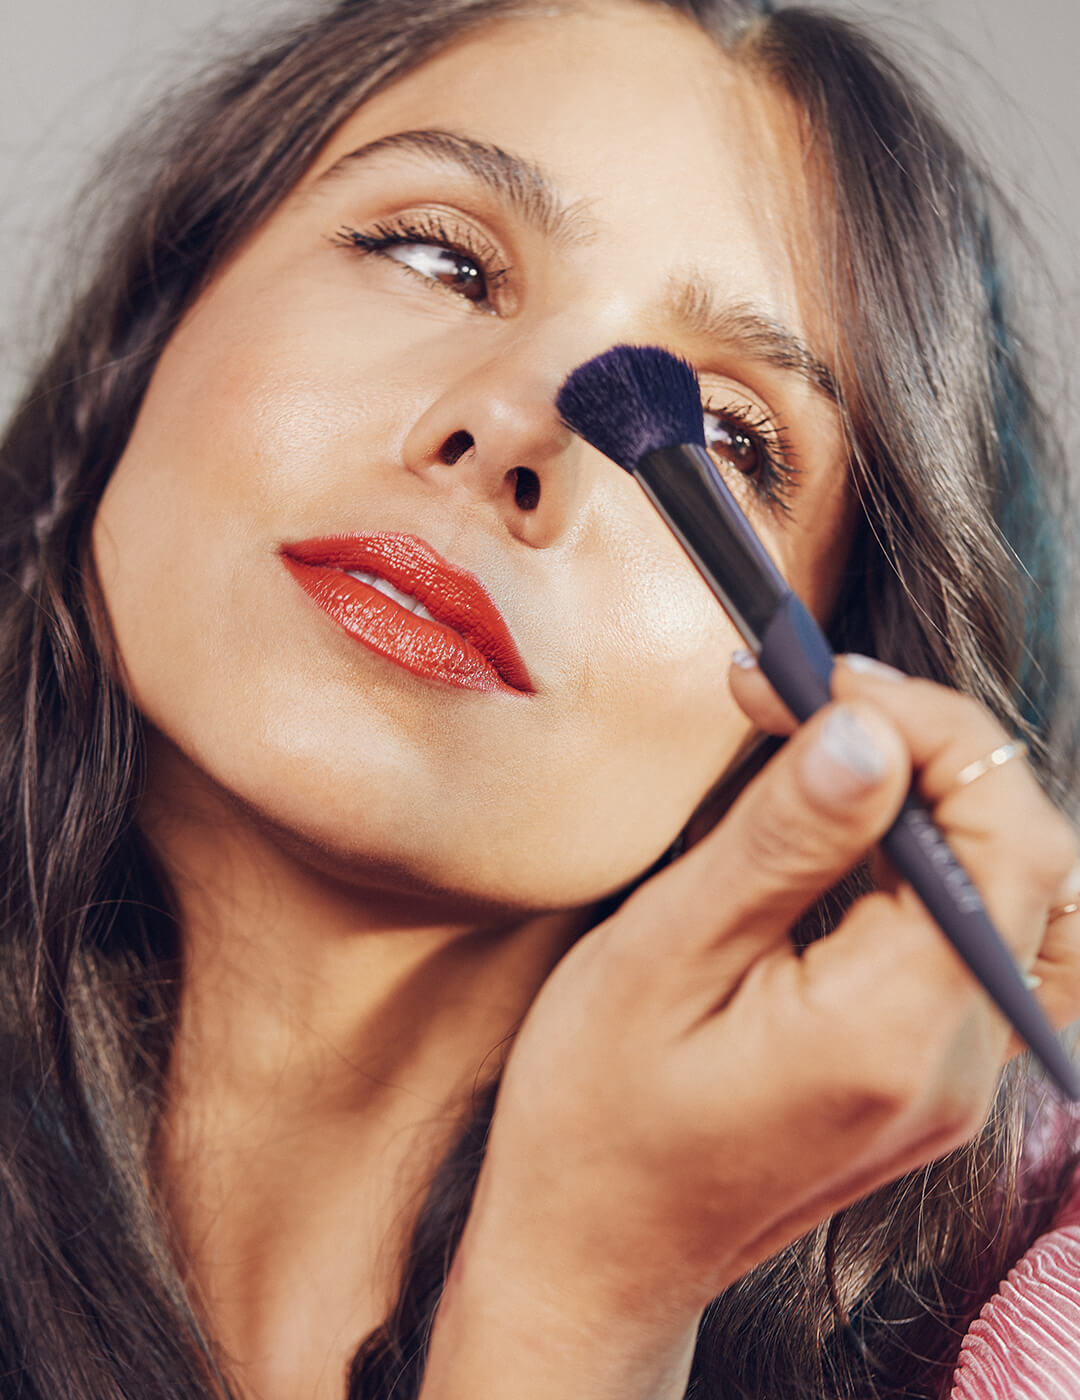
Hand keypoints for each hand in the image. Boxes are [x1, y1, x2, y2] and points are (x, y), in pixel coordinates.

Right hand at [425, 658, 1079, 1396]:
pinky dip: (932, 866)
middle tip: (814, 706)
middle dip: (932, 753)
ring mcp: (956, 1082)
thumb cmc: (596, 1112)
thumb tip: (870, 731)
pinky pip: (978, 944)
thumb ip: (781, 842)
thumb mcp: (663, 956)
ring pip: (1022, 898)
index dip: (933, 730)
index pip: (1006, 837)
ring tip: (838, 766)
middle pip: (1030, 859)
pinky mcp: (932, 1079)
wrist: (595, 1256)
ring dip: (945, 807)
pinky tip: (849, 847)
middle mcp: (957, 1066)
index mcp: (895, 1033)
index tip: (827, 680)